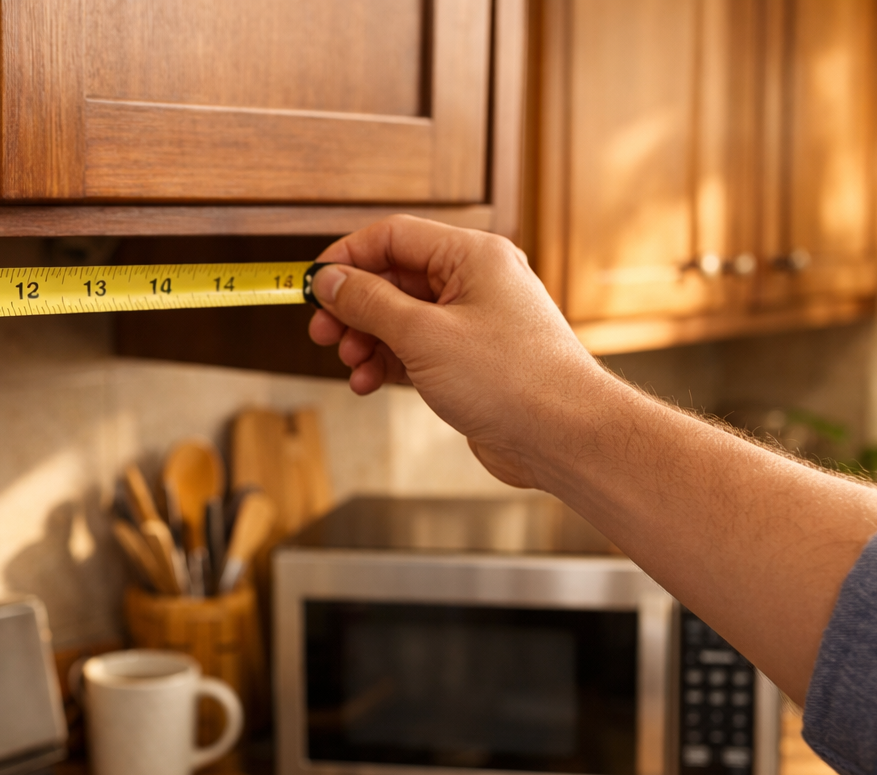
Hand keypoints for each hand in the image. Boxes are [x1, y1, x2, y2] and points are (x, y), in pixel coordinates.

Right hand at [307, 214, 623, 487]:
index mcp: (472, 257)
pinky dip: (388, 363)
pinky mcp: (470, 361)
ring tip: (350, 363)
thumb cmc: (514, 379)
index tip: (313, 284)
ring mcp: (473, 323)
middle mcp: (475, 283)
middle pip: (393, 279)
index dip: (347, 258)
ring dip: (368, 340)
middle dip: (353, 307)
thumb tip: (331, 281)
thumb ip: (370, 303)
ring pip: (401, 319)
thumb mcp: (424, 335)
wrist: (563, 435)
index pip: (393, 237)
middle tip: (323, 332)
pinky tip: (369, 382)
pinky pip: (415, 350)